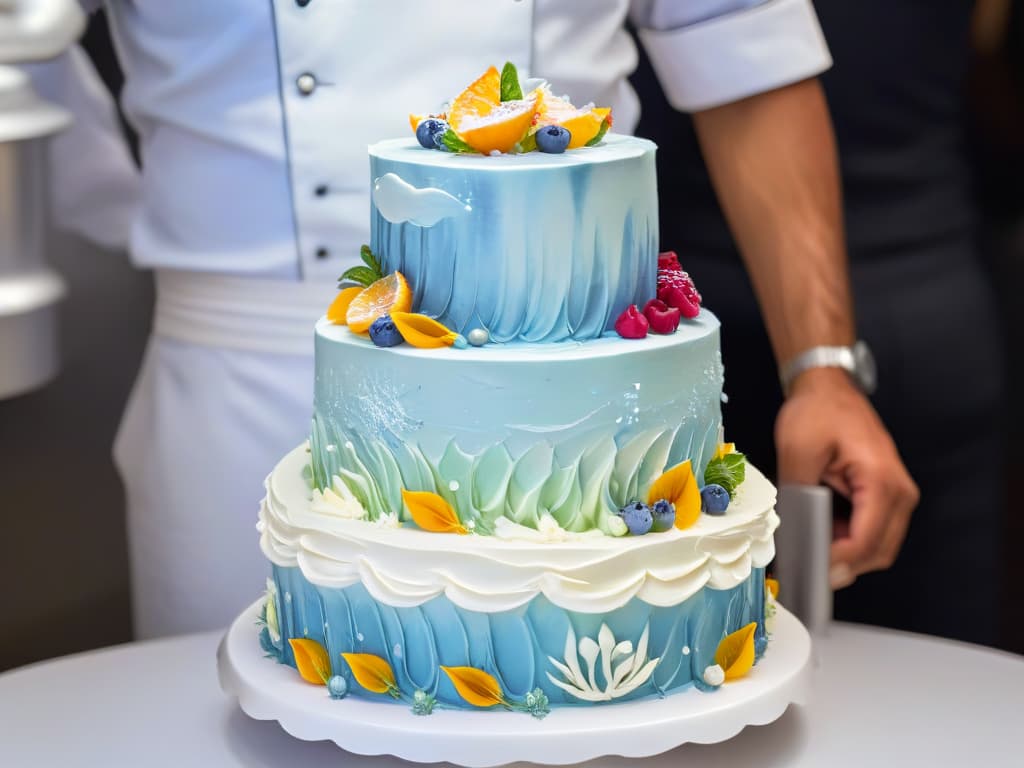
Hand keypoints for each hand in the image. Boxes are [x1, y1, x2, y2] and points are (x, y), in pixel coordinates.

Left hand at [775, 368, 918, 589]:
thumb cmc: (817, 411)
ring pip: (877, 547)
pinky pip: (871, 531)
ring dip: (843, 554)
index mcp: (882, 481)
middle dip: (841, 566)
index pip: (865, 541)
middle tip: (802, 569)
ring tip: (806, 548)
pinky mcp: (885, 495)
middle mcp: (900, 492)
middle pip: (877, 552)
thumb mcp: (798, 451)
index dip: (834, 563)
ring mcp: (896, 495)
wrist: (828, 387)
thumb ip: (798, 496)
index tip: (804, 571)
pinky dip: (847, 540)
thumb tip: (792, 536)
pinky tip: (819, 533)